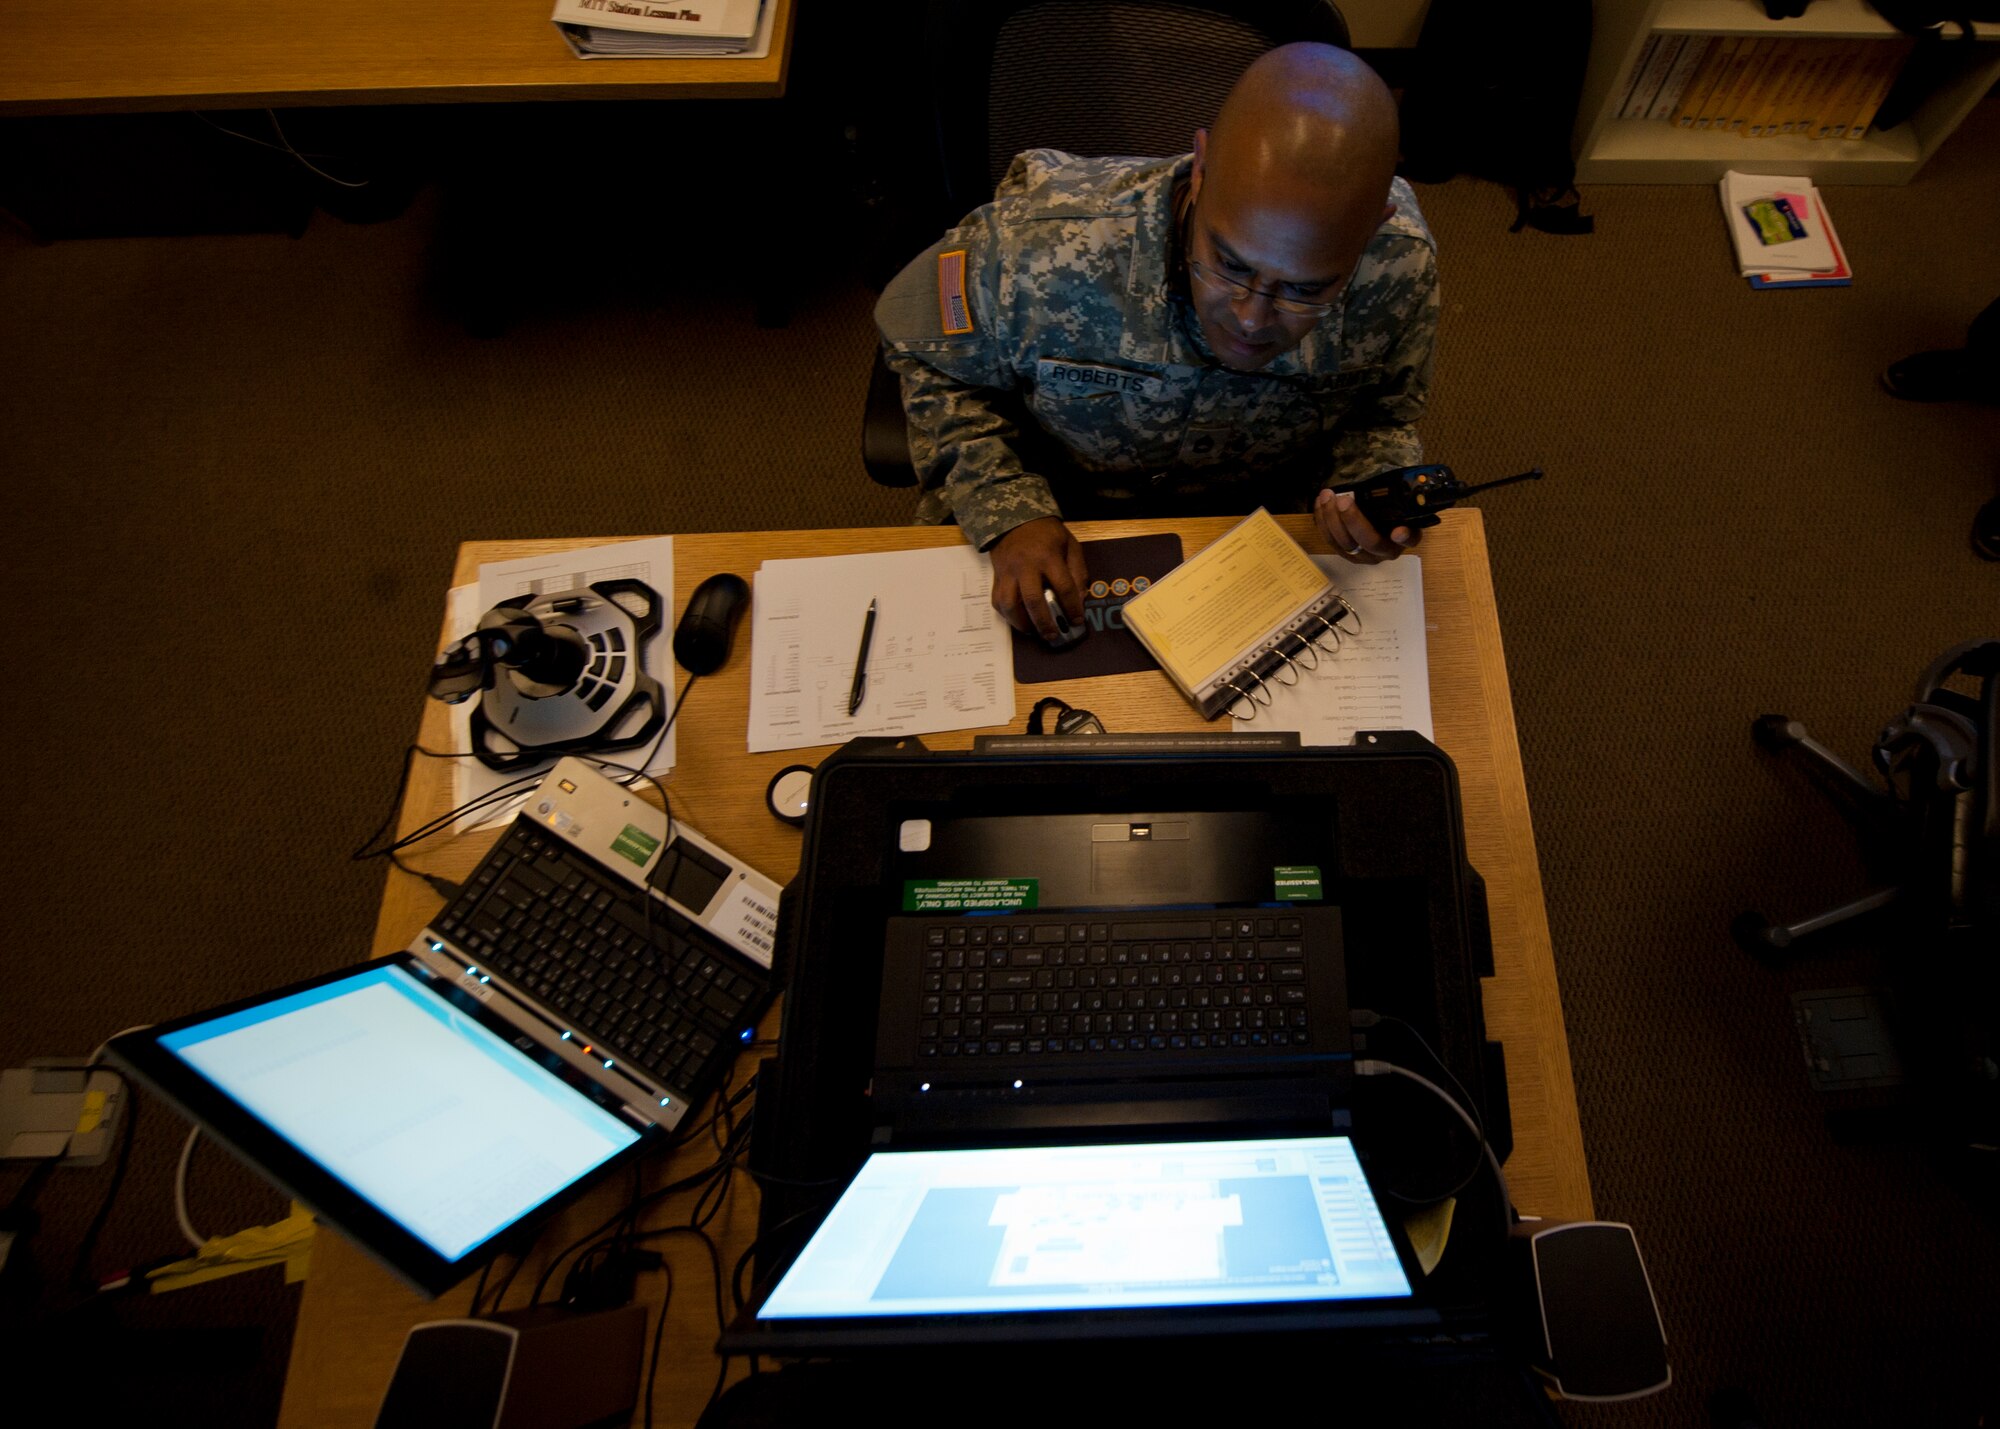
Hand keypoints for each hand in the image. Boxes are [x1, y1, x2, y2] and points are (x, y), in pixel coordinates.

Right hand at [989, 517, 1088, 639]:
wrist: (1014, 519)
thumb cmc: (1046, 534)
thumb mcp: (1069, 544)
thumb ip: (1077, 571)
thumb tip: (1079, 599)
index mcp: (1048, 557)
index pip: (1063, 587)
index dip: (1072, 607)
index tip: (1077, 621)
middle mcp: (1026, 566)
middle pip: (1033, 601)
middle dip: (1044, 623)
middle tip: (1053, 635)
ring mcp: (1008, 572)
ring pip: (1010, 605)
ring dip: (1022, 623)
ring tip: (1034, 632)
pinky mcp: (996, 577)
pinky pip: (998, 601)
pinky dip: (1007, 616)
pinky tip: (1019, 620)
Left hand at [1315, 487, 1418, 562]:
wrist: (1378, 522)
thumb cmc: (1390, 514)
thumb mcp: (1400, 507)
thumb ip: (1403, 504)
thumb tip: (1399, 510)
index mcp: (1404, 539)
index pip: (1408, 540)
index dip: (1404, 537)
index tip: (1398, 532)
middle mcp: (1384, 552)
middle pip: (1368, 542)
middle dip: (1352, 520)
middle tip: (1343, 500)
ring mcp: (1363, 556)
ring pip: (1345, 543)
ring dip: (1332, 518)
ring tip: (1326, 496)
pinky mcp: (1345, 553)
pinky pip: (1331, 540)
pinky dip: (1323, 521)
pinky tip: (1320, 504)